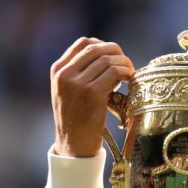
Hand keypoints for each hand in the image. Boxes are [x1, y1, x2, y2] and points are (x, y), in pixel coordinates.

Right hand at [50, 37, 134, 156]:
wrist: (73, 145)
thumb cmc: (75, 119)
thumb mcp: (68, 91)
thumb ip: (79, 72)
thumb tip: (106, 55)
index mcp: (58, 70)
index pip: (84, 43)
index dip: (104, 45)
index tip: (114, 56)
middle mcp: (65, 73)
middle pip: (97, 48)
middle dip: (117, 52)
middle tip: (126, 64)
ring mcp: (77, 83)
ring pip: (108, 59)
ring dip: (124, 63)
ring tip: (129, 74)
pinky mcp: (92, 93)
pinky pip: (114, 72)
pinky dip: (126, 72)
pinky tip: (129, 80)